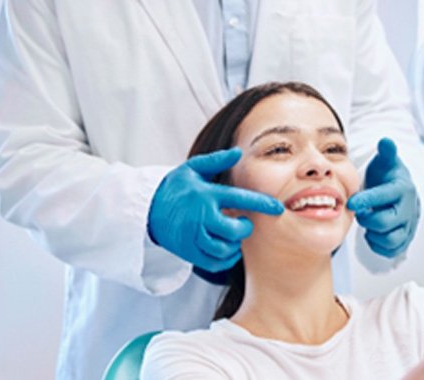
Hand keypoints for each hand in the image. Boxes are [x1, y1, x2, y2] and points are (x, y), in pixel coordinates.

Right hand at [147, 147, 283, 272]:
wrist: (145, 209)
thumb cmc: (174, 187)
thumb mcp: (192, 169)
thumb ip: (216, 161)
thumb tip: (238, 152)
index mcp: (206, 195)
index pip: (240, 199)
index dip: (262, 204)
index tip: (278, 208)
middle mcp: (200, 217)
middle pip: (234, 230)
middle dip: (245, 228)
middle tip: (243, 223)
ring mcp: (193, 236)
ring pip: (224, 249)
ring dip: (235, 245)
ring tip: (233, 236)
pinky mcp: (187, 252)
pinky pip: (213, 263)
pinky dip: (225, 259)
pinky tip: (227, 249)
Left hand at [347, 138, 419, 258]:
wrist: (401, 192)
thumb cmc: (388, 177)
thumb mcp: (386, 162)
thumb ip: (386, 152)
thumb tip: (385, 140)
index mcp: (402, 189)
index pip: (384, 196)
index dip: (366, 200)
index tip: (351, 202)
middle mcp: (408, 209)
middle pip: (386, 222)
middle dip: (368, 218)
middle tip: (360, 212)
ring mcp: (408, 226)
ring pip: (391, 239)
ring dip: (374, 234)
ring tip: (367, 222)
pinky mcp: (405, 238)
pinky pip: (392, 250)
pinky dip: (379, 245)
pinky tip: (371, 234)